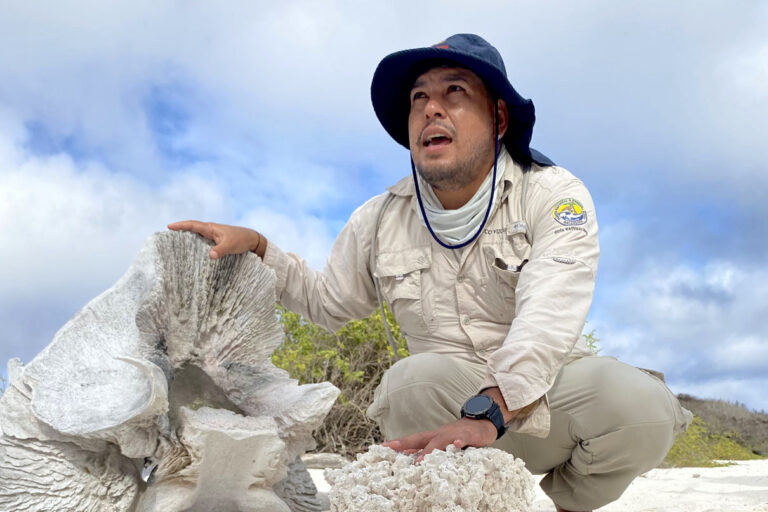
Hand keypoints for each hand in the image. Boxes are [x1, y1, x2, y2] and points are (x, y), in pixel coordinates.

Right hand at [167, 220, 264, 258]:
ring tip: (174, 244)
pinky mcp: (216, 242)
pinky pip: (201, 241)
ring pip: (196, 235)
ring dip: (186, 237)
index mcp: (211, 228)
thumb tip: (210, 256)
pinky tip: (190, 251)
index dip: (181, 225)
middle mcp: (210, 230)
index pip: (193, 225)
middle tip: (167, 236)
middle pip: (191, 229)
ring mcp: (213, 236)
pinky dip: (194, 244)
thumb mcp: (231, 245)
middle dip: (180, 230)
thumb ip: (221, 250)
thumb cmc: (241, 240)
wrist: (252, 240)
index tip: (169, 226)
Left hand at [382, 417, 496, 462]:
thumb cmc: (458, 435)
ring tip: (419, 460)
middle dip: (406, 443)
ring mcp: (453, 433)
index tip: (382, 447)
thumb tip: (408, 454)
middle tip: (392, 449)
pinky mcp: (467, 435)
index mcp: (433, 437)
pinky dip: (459, 441)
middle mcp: (439, 434)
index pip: (413, 440)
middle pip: (421, 439)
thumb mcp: (441, 442)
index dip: (398, 443)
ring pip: (440, 441)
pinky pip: (463, 438)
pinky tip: (456, 444)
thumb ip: (426, 448)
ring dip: (429, 450)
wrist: (480, 423)